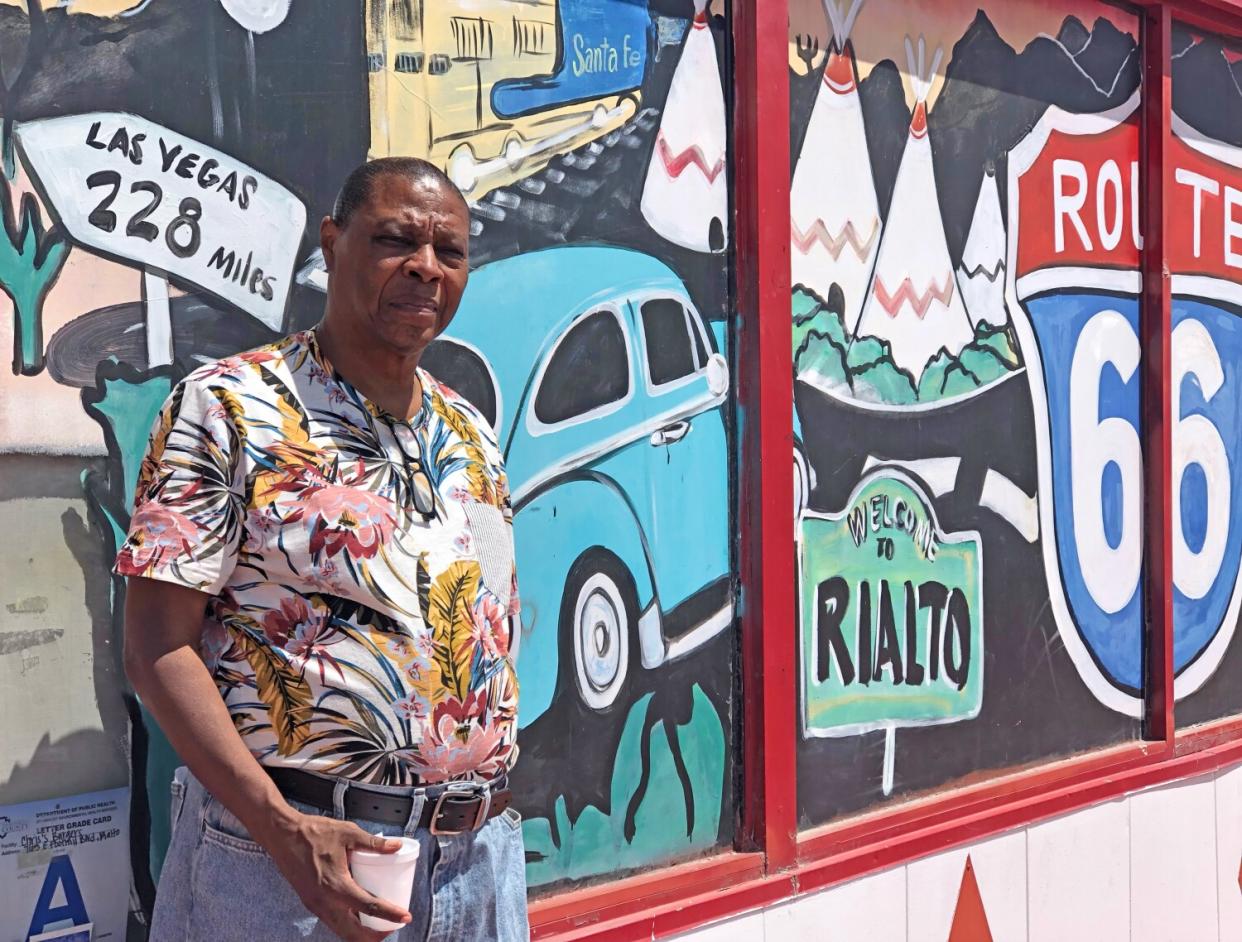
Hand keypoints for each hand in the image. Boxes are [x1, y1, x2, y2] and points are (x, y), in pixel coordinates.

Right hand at [259, 809, 411, 941]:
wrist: (282, 835)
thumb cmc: (313, 832)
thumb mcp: (349, 833)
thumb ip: (374, 843)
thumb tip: (396, 847)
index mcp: (336, 885)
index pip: (368, 907)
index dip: (390, 915)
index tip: (405, 917)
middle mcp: (324, 902)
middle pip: (353, 933)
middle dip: (375, 936)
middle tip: (393, 926)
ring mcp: (315, 905)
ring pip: (341, 931)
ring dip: (361, 933)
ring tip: (379, 923)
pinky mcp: (310, 903)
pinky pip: (332, 922)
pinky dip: (348, 924)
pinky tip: (358, 915)